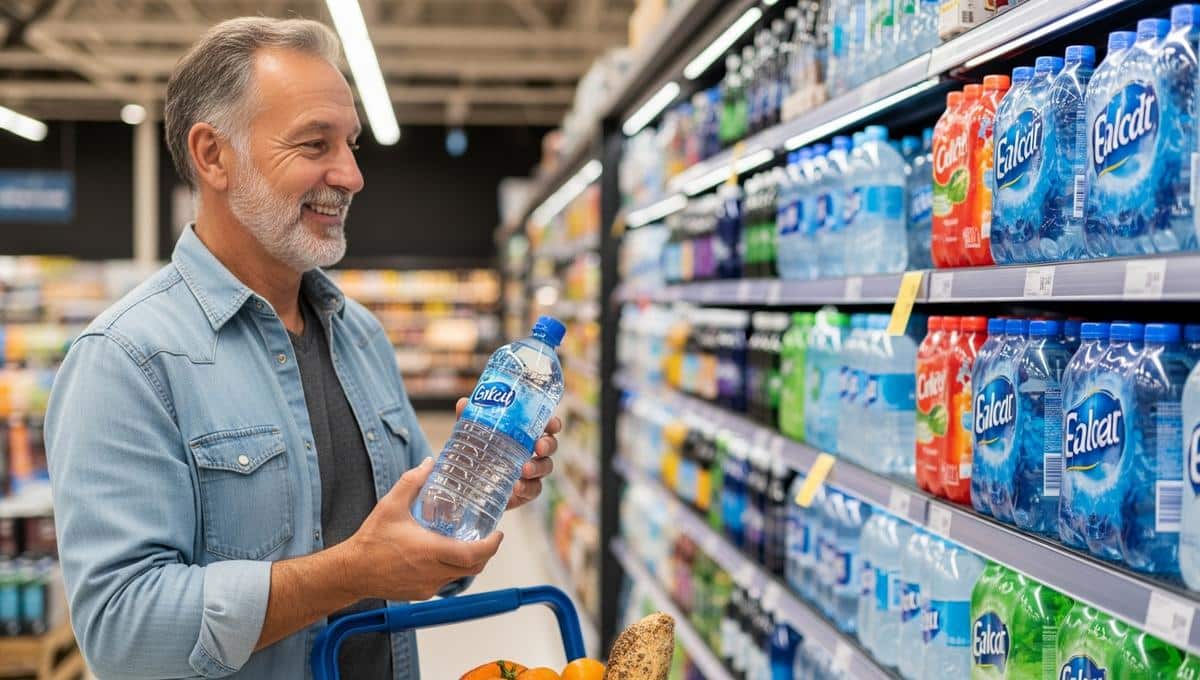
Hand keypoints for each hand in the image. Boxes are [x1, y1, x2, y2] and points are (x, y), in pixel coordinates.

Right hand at [345, 457, 502, 601]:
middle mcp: (432, 572)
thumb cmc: (371, 540)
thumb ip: (412, 482)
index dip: (491, 546)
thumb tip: (429, 463)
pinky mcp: (420, 594)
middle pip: (473, 568)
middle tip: (489, 538)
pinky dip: (451, 570)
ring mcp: (427, 586)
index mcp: (430, 551)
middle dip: (486, 554)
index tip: (498, 534)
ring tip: (468, 544)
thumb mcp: (391, 505)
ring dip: (468, 562)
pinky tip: (444, 556)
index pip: (472, 555)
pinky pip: (445, 582)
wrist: (352, 571)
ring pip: (460, 576)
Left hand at [455, 398, 562, 509]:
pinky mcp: (524, 493)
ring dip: (539, 467)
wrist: (464, 489)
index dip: (552, 424)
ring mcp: (529, 474)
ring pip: (545, 468)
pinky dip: (528, 488)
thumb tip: (463, 403)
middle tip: (540, 446)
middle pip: (550, 446)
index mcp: (523, 435)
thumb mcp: (468, 437)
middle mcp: (530, 452)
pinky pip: (533, 490)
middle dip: (549, 444)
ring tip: (525, 469)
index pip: (544, 426)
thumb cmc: (473, 457)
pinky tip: (517, 486)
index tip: (552, 424)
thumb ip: (468, 420)